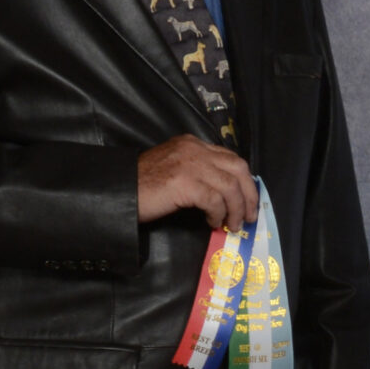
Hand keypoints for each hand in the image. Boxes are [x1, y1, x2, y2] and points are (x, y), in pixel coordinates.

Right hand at [136, 135, 255, 229]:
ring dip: (236, 209)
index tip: (248, 200)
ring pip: (230, 186)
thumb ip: (200, 172)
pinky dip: (218, 213)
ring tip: (233, 224)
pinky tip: (212, 222)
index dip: (244, 181)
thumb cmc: (145, 184)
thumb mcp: (176, 169)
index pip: (231, 157)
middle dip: (249, 194)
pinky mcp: (184, 182)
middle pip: (238, 168)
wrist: (120, 189)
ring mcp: (189, 164)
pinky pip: (214, 200)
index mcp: (193, 144)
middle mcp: (194, 149)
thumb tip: (227, 195)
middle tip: (250, 216)